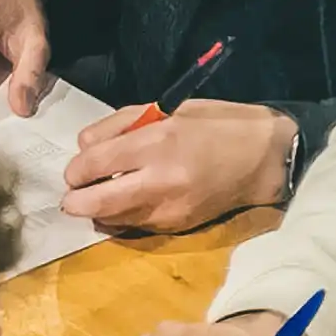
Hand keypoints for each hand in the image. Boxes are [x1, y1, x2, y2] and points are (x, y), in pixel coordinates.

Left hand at [64, 100, 293, 235]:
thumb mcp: (167, 109)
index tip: (74, 170)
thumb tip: (84, 147)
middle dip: (75, 200)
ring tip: (97, 196)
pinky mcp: (178, 227)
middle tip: (72, 194)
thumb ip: (120, 124)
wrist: (264, 158)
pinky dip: (122, 217)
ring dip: (97, 211)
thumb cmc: (216, 124)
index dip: (75, 170)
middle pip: (96, 202)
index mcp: (157, 142)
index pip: (95, 164)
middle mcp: (160, 180)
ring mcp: (169, 209)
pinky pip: (136, 226)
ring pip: (113, 220)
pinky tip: (125, 203)